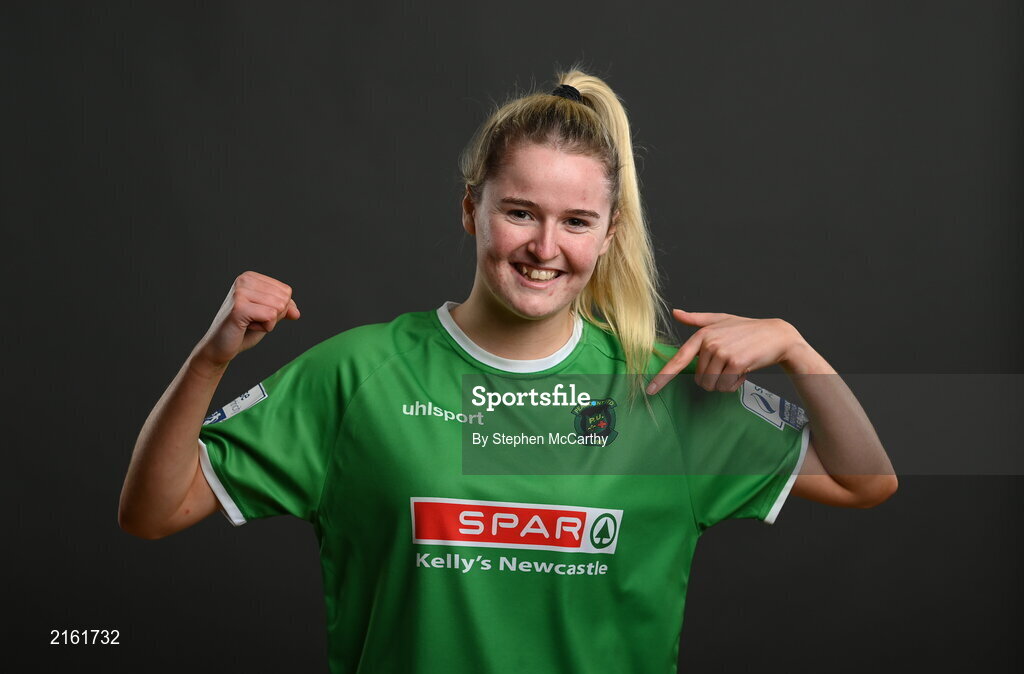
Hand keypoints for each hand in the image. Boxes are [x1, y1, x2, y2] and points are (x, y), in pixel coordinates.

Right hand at [192, 271, 300, 369]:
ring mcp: (240, 292)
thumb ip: (284, 309)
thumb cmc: (242, 330)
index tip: (256, 313)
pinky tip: (246, 327)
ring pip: (279, 307)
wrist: (219, 347)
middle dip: (273, 316)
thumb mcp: (268, 316)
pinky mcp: (239, 307)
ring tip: (248, 323)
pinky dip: (264, 328)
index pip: (286, 291)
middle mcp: (244, 280)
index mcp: (250, 277)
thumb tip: (296, 313)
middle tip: (252, 320)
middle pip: (284, 298)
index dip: (277, 309)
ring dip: (268, 322)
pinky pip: (271, 316)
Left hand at [646, 309, 805, 394]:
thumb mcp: (720, 320)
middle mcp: (709, 343)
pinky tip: (744, 372)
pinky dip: (735, 385)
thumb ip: (697, 319)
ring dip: (724, 383)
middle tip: (729, 366)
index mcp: (702, 335)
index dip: (663, 377)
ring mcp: (722, 352)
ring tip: (736, 368)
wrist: (777, 336)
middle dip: (713, 378)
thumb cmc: (747, 330)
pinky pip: (726, 386)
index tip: (650, 390)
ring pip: (711, 385)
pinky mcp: (735, 363)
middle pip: (699, 379)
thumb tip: (676, 312)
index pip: (678, 359)